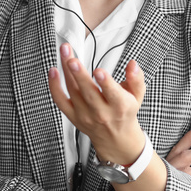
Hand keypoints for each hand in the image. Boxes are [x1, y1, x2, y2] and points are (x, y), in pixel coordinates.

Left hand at [48, 45, 146, 162]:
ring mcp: (85, 115)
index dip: (105, 82)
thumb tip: (132, 64)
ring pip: (73, 92)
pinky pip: (60, 101)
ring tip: (65, 53)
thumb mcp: (137, 95)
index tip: (99, 71)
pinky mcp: (73, 116)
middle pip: (88, 92)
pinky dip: (54, 87)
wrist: (115, 137)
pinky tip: (53, 71)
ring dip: (66, 72)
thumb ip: (136, 79)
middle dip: (79, 74)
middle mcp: (102, 113)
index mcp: (120, 106)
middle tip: (72, 60)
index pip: (113, 94)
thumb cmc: (125, 112)